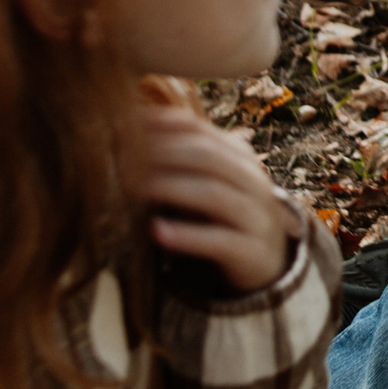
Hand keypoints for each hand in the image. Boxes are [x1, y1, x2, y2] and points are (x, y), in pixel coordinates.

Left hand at [141, 107, 296, 293]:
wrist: (265, 262)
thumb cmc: (222, 218)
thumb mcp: (206, 185)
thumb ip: (179, 162)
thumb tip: (128, 134)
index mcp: (240, 159)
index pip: (200, 131)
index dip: (162, 126)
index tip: (125, 127)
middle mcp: (253, 181)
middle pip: (207, 157)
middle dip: (162, 154)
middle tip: (122, 160)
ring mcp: (257, 216)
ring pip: (214, 194)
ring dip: (171, 188)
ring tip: (136, 190)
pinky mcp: (253, 252)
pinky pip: (220, 240)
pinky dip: (187, 235)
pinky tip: (157, 231)